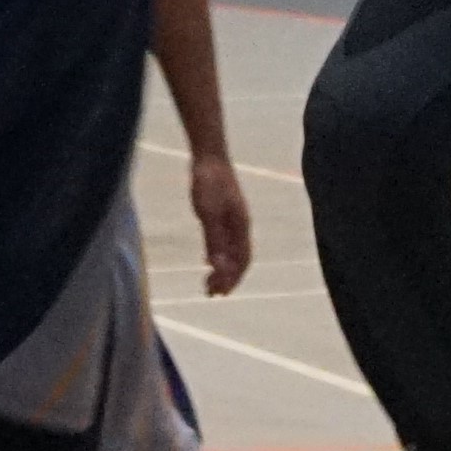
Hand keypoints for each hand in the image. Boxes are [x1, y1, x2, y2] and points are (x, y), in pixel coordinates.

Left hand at [187, 150, 252, 294]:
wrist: (208, 157)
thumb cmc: (208, 182)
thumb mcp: (208, 213)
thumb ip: (214, 239)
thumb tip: (217, 266)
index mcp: (241, 226)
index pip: (242, 260)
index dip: (233, 279)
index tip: (220, 293)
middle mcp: (240, 226)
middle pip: (239, 259)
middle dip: (228, 279)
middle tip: (211, 294)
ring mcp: (233, 220)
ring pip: (232, 252)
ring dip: (222, 270)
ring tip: (209, 284)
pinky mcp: (223, 214)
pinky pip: (225, 242)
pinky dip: (218, 256)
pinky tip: (208, 261)